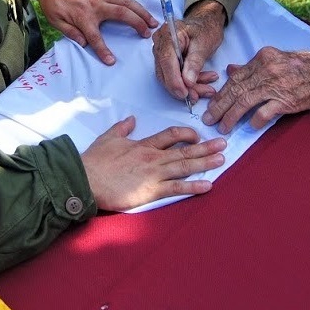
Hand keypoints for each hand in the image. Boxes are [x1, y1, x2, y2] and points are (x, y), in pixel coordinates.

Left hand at [37, 0, 157, 64]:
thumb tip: (83, 44)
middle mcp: (96, 5)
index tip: (111, 61)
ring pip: (127, 3)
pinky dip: (135, 3)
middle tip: (148, 34)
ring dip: (142, 12)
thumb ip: (69, 32)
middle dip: (137, 24)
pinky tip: (142, 9)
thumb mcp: (54, 18)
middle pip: (122, 15)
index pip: (94, 37)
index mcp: (82, 16)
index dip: (103, 50)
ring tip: (153, 22)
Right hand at [81, 116, 226, 210]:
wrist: (85, 179)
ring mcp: (153, 173)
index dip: (186, 134)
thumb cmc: (94, 161)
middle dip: (205, 147)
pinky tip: (208, 185)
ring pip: (184, 165)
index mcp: (143, 145)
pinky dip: (193, 186)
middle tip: (223, 143)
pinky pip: (176, 188)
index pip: (170, 135)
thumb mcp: (107, 138)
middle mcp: (153, 157)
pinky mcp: (151, 190)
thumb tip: (131, 119)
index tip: (197, 135)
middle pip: (184, 149)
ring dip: (205, 162)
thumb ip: (122, 128)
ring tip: (222, 159)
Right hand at [152, 0, 224, 104]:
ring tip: (207, 89)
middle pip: (165, 72)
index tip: (185, 93)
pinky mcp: (166, 61)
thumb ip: (195, 63)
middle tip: (198, 96)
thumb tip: (187, 82)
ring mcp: (161, 52)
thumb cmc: (206, 30)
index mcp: (168, 34)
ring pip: (169, 77)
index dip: (174, 80)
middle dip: (183, 87)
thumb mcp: (204, 44)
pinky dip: (188, 82)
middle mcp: (160, 43)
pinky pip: (173, 76)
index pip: (166, 61)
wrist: (206, 24)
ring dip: (188, 87)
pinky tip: (203, 83)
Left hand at [202, 47, 309, 132]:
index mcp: (263, 57)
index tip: (212, 104)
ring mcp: (276, 85)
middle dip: (219, 106)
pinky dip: (255, 120)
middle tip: (209, 119)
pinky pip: (264, 113)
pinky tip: (249, 126)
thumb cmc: (305, 67)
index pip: (235, 77)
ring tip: (223, 127)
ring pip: (244, 102)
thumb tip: (231, 70)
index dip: (221, 93)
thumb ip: (253, 66)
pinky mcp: (286, 100)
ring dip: (231, 117)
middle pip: (235, 90)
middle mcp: (267, 69)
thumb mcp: (276, 59)